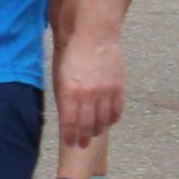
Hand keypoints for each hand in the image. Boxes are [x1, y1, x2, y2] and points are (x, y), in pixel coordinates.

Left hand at [54, 29, 123, 153]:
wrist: (94, 33)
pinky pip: (117, 110)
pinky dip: (112, 118)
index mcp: (69, 92)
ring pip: (103, 120)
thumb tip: (67, 118)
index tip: (70, 143)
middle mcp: (88, 95)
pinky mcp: (118, 87)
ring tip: (94, 134)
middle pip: (87, 126)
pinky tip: (108, 121)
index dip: (70, 136)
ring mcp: (105, 92)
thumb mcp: (60, 76)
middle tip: (82, 144)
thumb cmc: (72, 53)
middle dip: (84, 138)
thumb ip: (64, 98)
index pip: (69, 123)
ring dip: (98, 130)